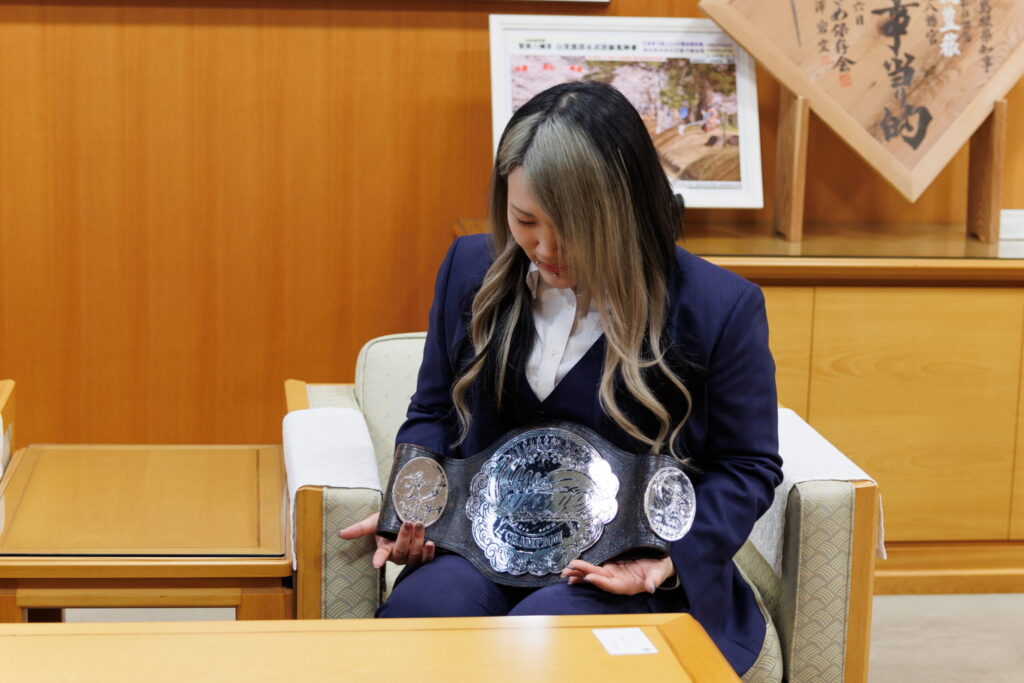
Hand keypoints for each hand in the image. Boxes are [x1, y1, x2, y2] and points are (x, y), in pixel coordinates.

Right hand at [337, 512, 435, 568]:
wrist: (407, 517)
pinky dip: (429, 553)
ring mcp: (411, 556)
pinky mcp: (423, 555)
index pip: (381, 555)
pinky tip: (431, 543)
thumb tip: (340, 534)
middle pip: (401, 551)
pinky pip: (426, 559)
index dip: (379, 559)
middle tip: (408, 523)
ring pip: (414, 555)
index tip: (376, 563)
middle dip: (405, 538)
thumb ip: (359, 528)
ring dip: (418, 541)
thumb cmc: (388, 521)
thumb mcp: (373, 522)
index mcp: (385, 548)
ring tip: (420, 527)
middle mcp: (398, 555)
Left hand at [560, 556, 675, 594]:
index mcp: (628, 585)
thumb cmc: (659, 568)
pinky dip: (584, 569)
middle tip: (569, 570)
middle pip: (598, 579)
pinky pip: (595, 568)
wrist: (659, 563)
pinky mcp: (610, 566)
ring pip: (594, 574)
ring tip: (566, 570)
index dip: (601, 582)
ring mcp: (613, 574)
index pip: (612, 585)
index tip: (590, 577)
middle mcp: (617, 581)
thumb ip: (654, 580)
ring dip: (580, 572)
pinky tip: (573, 569)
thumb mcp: (659, 572)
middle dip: (584, 574)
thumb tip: (651, 588)